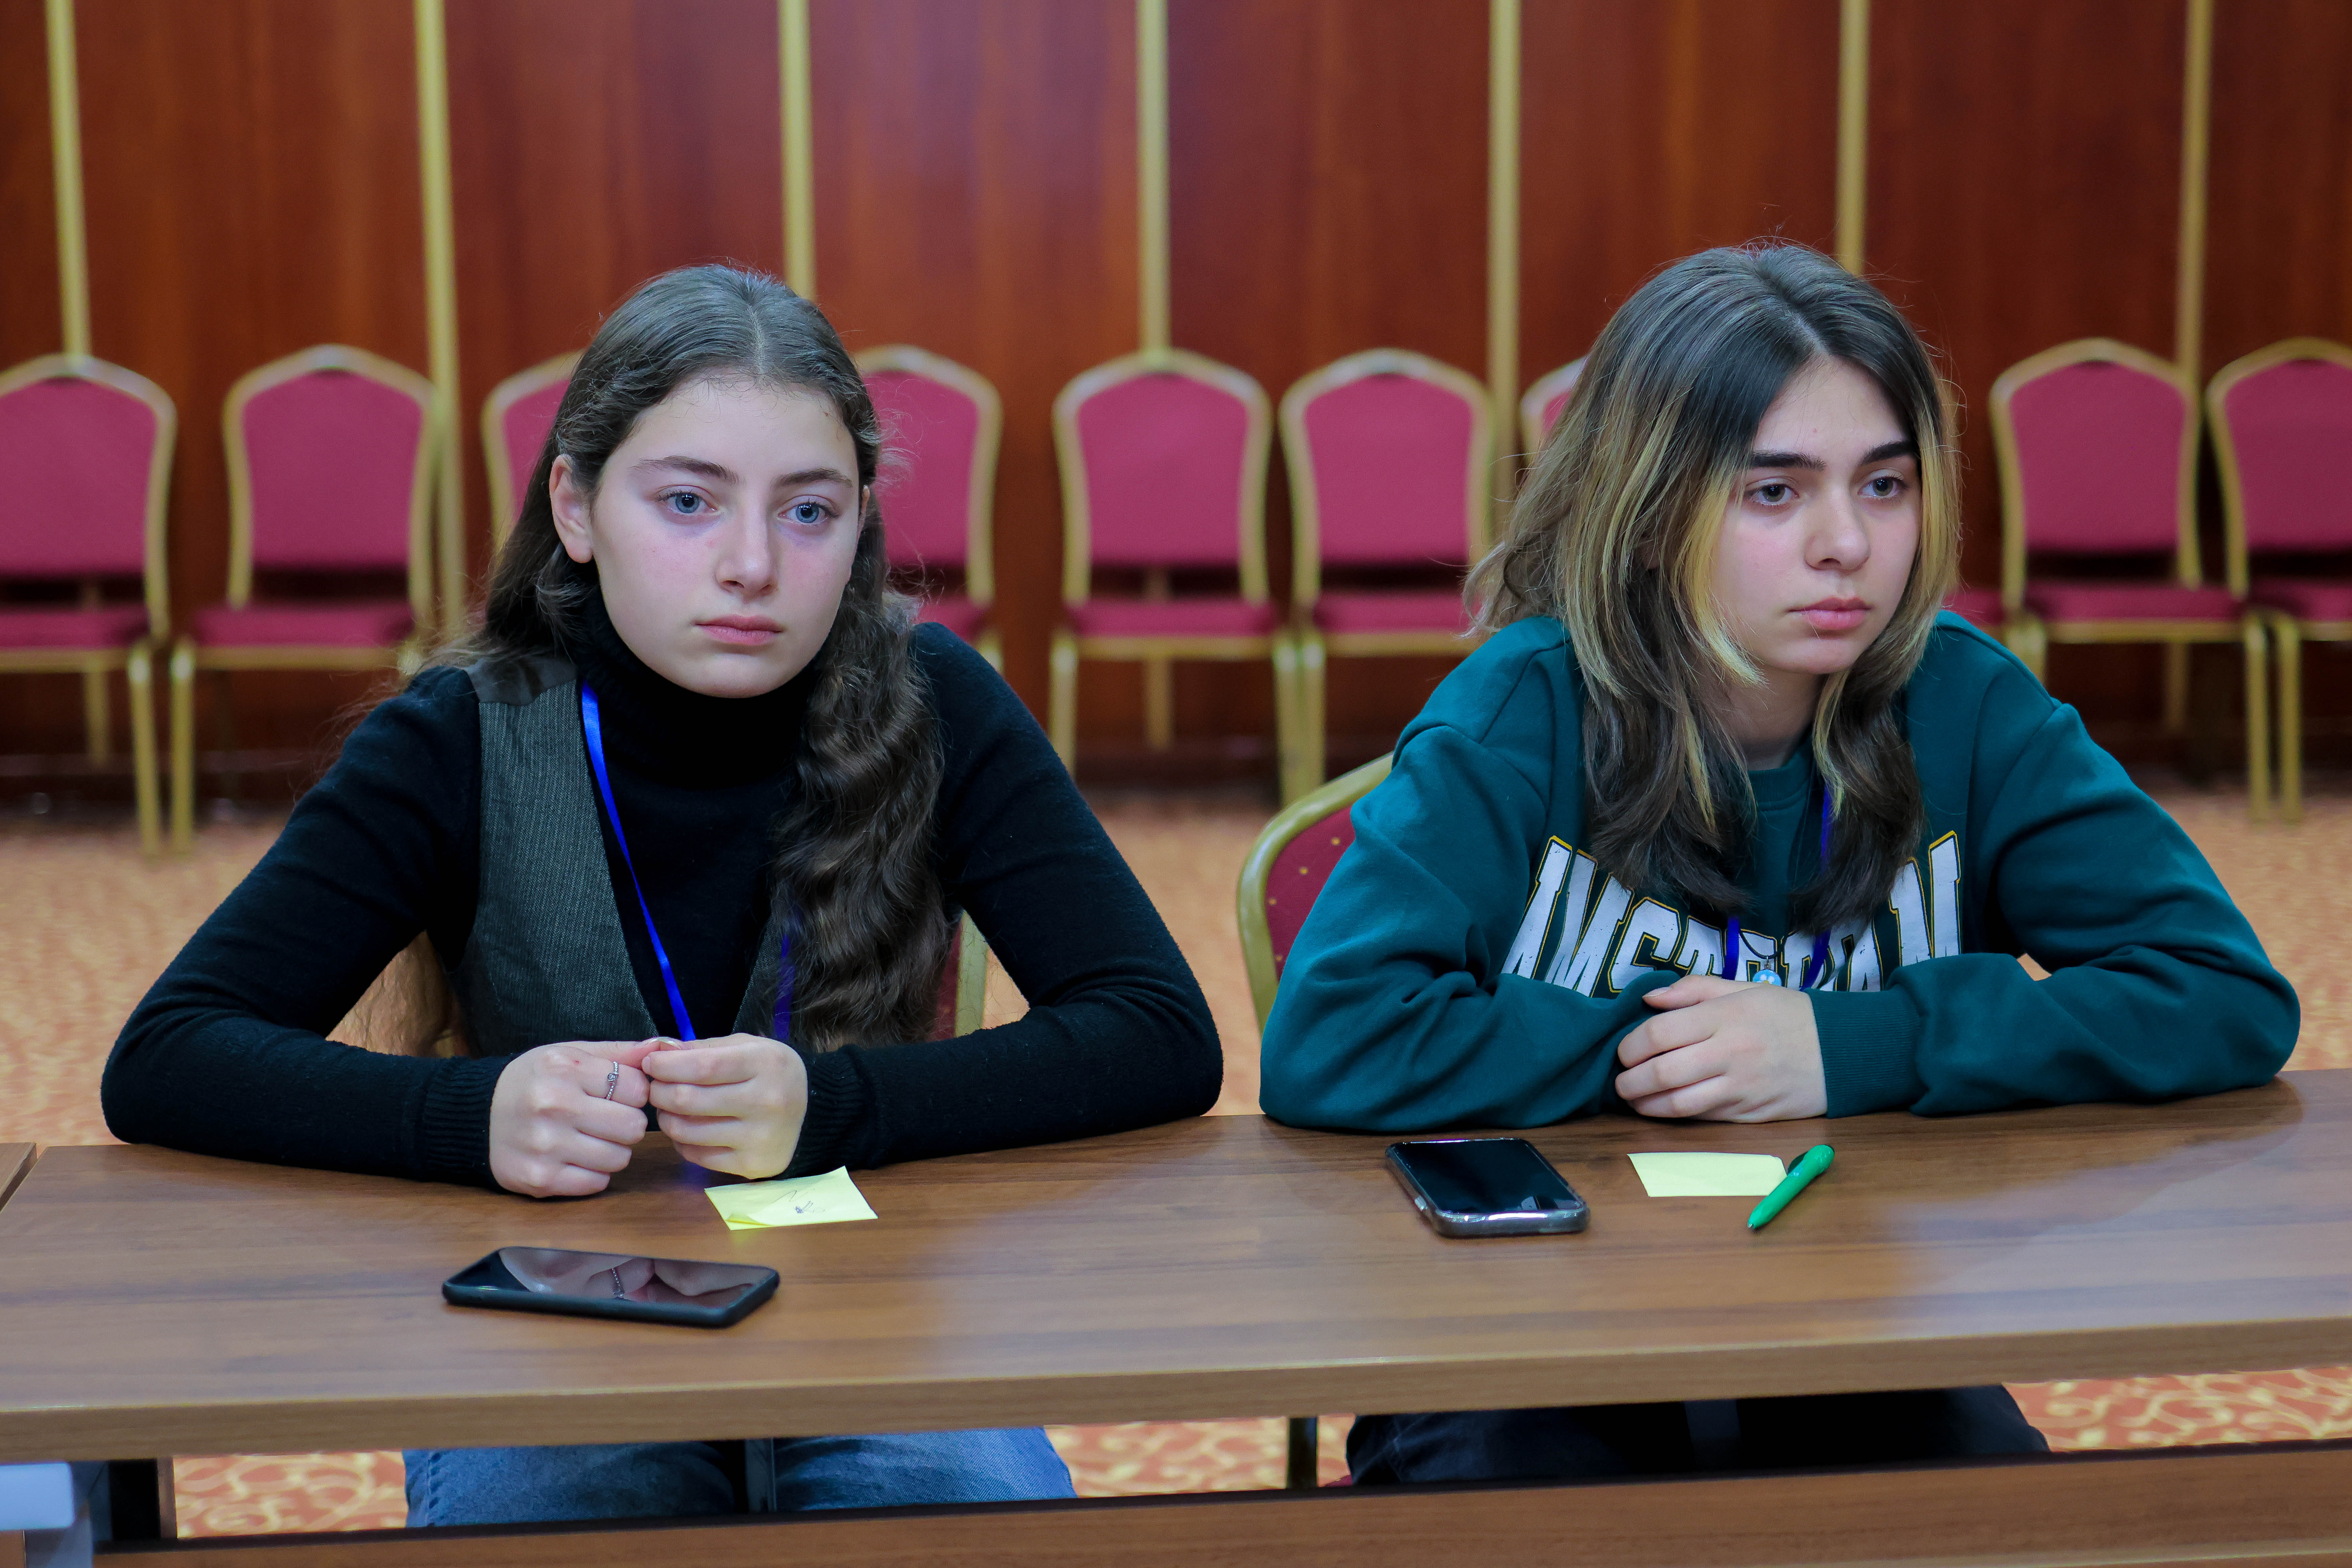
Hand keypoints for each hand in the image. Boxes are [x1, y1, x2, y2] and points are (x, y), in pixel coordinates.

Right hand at [488, 1040, 657, 1197]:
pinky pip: (596, 1183)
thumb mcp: (569, 1054)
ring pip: (619, 1158)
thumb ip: (617, 1053)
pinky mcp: (540, 1179)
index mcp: (565, 1068)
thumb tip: (660, 1047)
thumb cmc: (533, 1082)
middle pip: (633, 1126)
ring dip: (612, 1151)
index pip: (637, 1088)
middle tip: (606, 1120)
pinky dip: (593, 1173)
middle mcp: (554, 1106)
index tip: (617, 1095)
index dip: (633, 1093)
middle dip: (627, 1124)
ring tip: (588, 1138)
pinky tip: (573, 1158)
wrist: (477, 1115)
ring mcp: (545, 1146)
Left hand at [644, 1034, 807, 1178]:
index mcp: (766, 1063)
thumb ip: (703, 1048)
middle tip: (655, 1087)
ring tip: (668, 1108)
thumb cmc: (770, 1073)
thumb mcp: (746, 1047)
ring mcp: (760, 1137)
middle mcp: (767, 1101)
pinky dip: (681, 1142)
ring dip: (666, 1118)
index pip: (703, 1066)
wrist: (811, 1112)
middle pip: (688, 1099)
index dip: (667, 1066)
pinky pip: (696, 1155)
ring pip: (687, 1130)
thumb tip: (659, 1051)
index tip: (650, 1063)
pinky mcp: (751, 1164)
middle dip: (659, 1092)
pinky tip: (687, 1128)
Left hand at [1613, 974, 1826, 1120]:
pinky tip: (1663, 1108)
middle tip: (1621, 1079)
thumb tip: (1649, 998)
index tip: (1624, 1050)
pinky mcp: (1749, 1114)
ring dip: (1646, 1104)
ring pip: (1678, 1104)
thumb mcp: (1746, 989)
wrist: (1843, 1052)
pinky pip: (1702, 1118)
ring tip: (1634, 1098)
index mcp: (1727, 1016)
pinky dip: (1675, 1116)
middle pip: (1662, 1072)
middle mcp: (1731, 1053)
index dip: (1630, 1045)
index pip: (1659, 1033)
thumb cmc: (1790, 1016)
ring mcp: (1741, 1088)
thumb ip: (1694, 990)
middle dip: (1630, 1080)